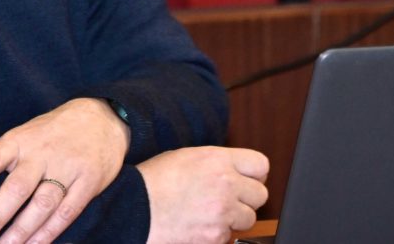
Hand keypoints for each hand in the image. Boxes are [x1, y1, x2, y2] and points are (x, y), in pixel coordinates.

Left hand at [0, 97, 129, 243]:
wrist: (104, 118)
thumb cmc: (57, 130)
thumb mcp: (28, 133)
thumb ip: (7, 159)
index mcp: (21, 140)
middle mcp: (43, 154)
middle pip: (17, 188)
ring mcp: (67, 168)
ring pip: (41, 205)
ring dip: (20, 232)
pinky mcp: (87, 183)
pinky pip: (65, 213)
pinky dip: (48, 233)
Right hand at [137, 146, 268, 243]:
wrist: (132, 210)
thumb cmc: (153, 182)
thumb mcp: (186, 157)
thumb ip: (216, 163)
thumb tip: (235, 171)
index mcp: (218, 160)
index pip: (261, 165)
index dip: (253, 174)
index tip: (246, 180)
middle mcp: (225, 185)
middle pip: (260, 194)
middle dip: (246, 198)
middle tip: (228, 200)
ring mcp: (222, 213)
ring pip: (249, 219)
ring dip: (234, 218)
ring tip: (210, 214)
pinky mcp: (215, 237)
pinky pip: (228, 237)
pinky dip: (217, 234)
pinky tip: (198, 226)